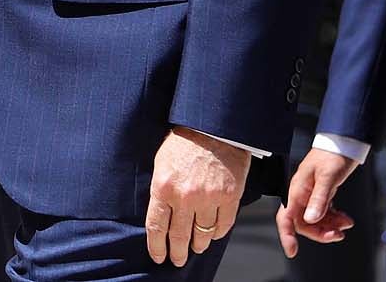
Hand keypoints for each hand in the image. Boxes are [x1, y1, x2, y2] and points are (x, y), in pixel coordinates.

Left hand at [145, 128, 250, 266]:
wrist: (213, 125)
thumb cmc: (186, 140)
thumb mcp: (162, 162)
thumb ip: (161, 190)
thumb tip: (160, 214)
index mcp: (164, 187)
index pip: (156, 227)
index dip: (157, 247)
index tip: (158, 256)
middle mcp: (185, 196)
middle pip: (179, 237)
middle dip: (177, 253)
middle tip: (177, 259)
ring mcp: (209, 198)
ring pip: (202, 235)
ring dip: (198, 244)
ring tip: (196, 247)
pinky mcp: (229, 196)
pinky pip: (223, 226)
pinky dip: (217, 233)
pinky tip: (213, 233)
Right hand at [276, 148, 358, 256]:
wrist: (344, 142)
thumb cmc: (332, 154)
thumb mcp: (327, 177)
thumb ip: (319, 199)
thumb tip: (310, 219)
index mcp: (297, 189)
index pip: (286, 217)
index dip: (286, 235)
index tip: (292, 250)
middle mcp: (302, 193)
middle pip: (304, 223)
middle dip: (320, 232)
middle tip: (337, 235)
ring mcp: (311, 194)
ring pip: (315, 220)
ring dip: (330, 226)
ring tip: (346, 224)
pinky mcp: (321, 194)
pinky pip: (324, 213)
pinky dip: (334, 219)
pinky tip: (344, 219)